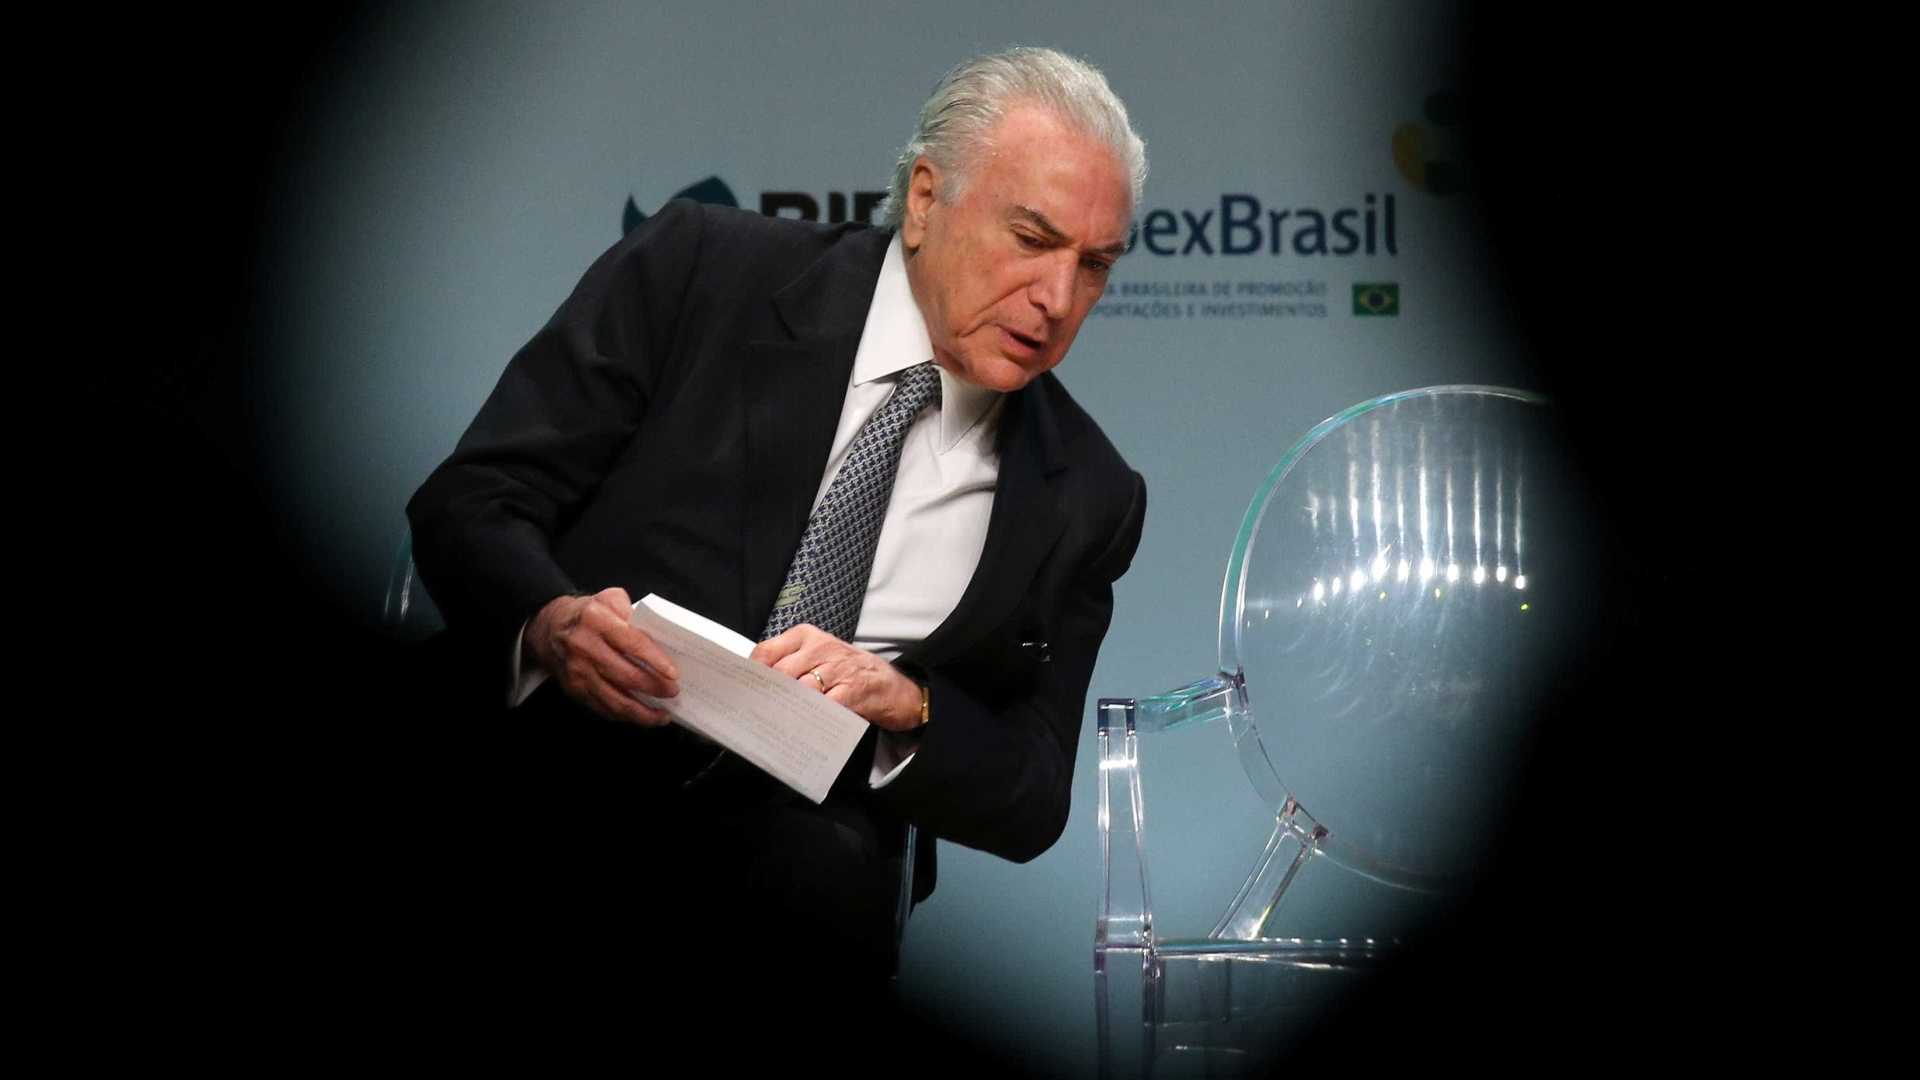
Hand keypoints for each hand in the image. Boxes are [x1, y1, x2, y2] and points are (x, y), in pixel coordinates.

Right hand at [525, 588, 680, 725]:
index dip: (655, 660)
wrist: (549, 629)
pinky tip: (641, 716)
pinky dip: (625, 715)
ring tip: (663, 715)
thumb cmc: (588, 614)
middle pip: (626, 675)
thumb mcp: (609, 599)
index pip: (632, 642)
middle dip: (654, 687)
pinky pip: (603, 708)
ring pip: (615, 700)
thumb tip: (659, 637)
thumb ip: (633, 612)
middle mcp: (584, 647)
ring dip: (642, 712)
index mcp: (596, 620)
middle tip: (673, 692)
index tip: (674, 673)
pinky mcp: (574, 689)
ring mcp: (578, 671)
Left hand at [750, 624, 922, 731]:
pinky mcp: (853, 691)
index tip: (742, 691)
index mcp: (808, 636)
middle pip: (780, 673)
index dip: (751, 674)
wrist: (897, 688)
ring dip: (786, 709)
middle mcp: (822, 648)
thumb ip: (790, 664)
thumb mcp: (820, 657)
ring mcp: (839, 669)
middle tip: (755, 713)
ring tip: (775, 723)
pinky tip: (802, 727)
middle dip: (767, 695)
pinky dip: (810, 718)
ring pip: (799, 690)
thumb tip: (755, 683)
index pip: (767, 651)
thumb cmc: (852, 673)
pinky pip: (824, 706)